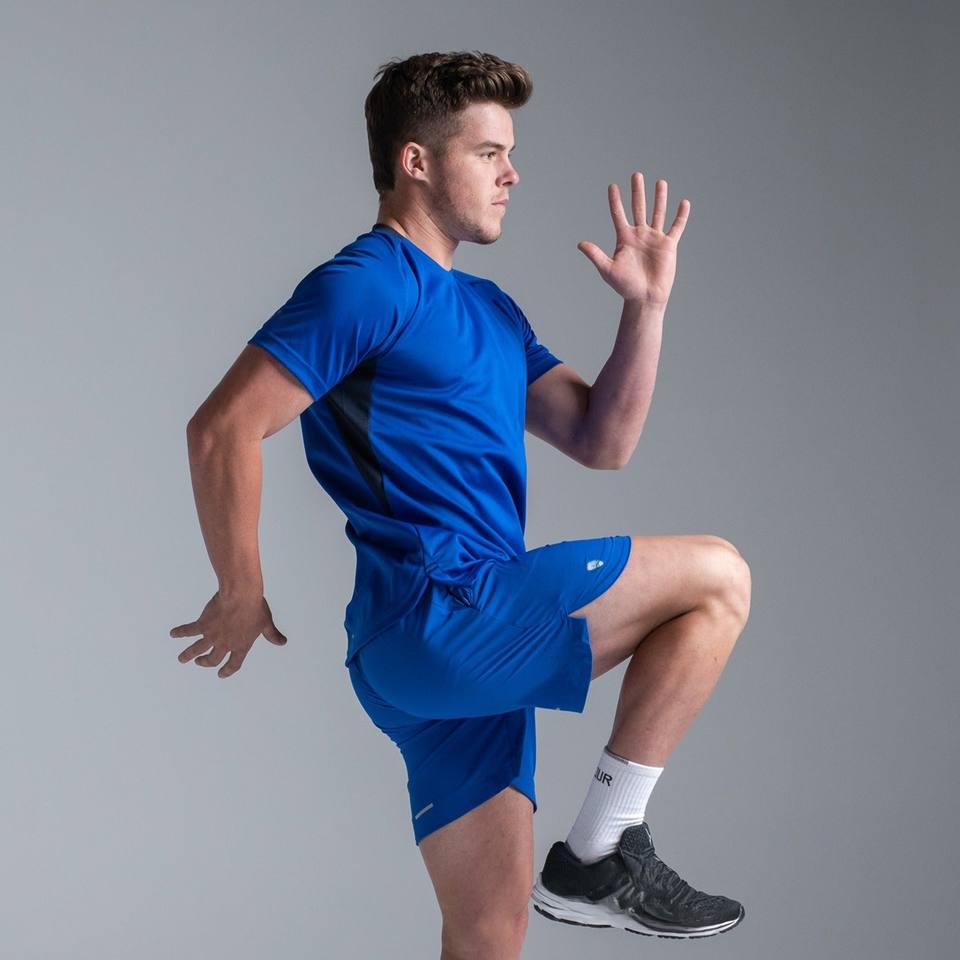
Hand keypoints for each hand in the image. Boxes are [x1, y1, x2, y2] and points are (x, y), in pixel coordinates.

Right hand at [169, 590, 286, 678]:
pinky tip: (173, 634)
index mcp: (241, 646)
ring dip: (188, 655)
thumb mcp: (266, 623)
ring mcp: (212, 636)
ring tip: (181, 659)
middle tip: (199, 663)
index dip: (227, 670)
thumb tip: (283, 642)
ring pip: (196, 649)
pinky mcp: (202, 624)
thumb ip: (272, 635)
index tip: (221, 674)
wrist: (241, 595)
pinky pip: (188, 631)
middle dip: (205, 663)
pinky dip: (179, 633)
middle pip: (212, 659)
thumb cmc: (255, 608)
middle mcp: (225, 644)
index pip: (234, 664)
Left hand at [578, 172, 689, 306]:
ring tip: (660, 182)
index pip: (618, 214)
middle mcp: (639, 235)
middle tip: (636, 175)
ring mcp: (654, 239)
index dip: (615, 200)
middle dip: (637, 192)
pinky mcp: (668, 245)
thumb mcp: (608, 270)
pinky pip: (676, 227)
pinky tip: (684, 203)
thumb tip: (580, 244)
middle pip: (638, 208)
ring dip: (659, 198)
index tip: (612, 186)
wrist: (645, 298)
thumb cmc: (625, 286)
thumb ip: (596, 255)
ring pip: (657, 213)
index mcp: (624, 238)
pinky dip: (680, 216)